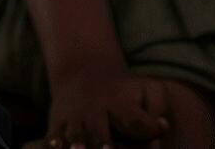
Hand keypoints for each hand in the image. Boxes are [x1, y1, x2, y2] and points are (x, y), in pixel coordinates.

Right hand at [47, 70, 168, 148]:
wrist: (83, 72)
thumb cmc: (124, 92)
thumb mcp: (146, 89)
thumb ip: (158, 106)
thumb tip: (162, 126)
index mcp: (120, 104)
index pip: (134, 120)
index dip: (144, 128)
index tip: (154, 139)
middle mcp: (95, 110)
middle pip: (100, 130)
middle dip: (103, 142)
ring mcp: (74, 117)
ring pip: (74, 135)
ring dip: (77, 143)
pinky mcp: (57, 122)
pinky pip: (52, 136)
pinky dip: (53, 143)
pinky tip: (54, 146)